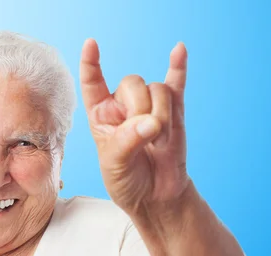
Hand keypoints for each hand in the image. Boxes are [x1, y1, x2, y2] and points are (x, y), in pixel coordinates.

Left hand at [79, 39, 189, 213]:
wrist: (155, 197)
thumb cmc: (127, 181)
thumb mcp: (115, 166)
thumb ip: (128, 142)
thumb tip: (151, 122)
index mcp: (101, 115)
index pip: (92, 83)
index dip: (90, 63)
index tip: (90, 44)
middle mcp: (124, 106)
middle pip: (134, 82)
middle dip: (140, 108)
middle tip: (144, 136)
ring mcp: (150, 107)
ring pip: (158, 89)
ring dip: (161, 114)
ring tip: (158, 141)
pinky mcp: (174, 112)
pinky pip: (177, 84)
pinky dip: (179, 68)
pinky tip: (179, 50)